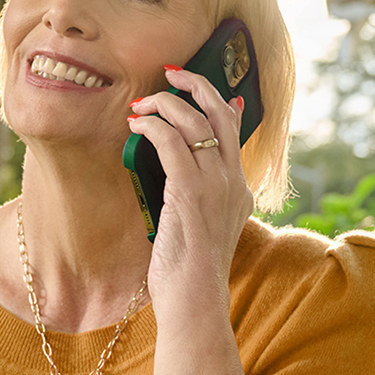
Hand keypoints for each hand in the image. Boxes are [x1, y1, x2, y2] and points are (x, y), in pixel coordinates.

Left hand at [127, 66, 253, 313]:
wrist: (195, 301)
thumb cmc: (188, 272)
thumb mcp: (199, 227)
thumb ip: (195, 196)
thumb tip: (181, 171)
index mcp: (239, 189)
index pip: (234, 130)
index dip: (218, 101)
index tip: (199, 85)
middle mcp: (233, 181)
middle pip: (221, 113)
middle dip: (196, 84)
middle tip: (170, 73)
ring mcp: (216, 185)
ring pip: (194, 121)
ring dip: (163, 105)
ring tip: (139, 106)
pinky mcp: (190, 192)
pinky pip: (171, 143)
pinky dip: (152, 126)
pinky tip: (135, 126)